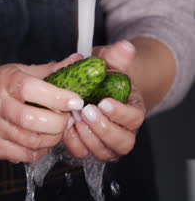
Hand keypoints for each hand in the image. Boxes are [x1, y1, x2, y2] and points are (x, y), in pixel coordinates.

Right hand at [0, 54, 84, 162]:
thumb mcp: (16, 71)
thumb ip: (48, 71)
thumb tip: (77, 61)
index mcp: (6, 83)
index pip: (34, 90)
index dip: (59, 98)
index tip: (75, 101)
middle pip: (34, 120)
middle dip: (59, 123)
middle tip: (66, 119)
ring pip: (32, 141)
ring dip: (52, 138)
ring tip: (56, 130)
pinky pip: (24, 155)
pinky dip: (39, 151)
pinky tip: (40, 141)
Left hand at [64, 40, 146, 160]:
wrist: (90, 90)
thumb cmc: (102, 79)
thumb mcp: (108, 64)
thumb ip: (116, 57)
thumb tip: (124, 47)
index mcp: (133, 111)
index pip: (134, 118)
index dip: (120, 113)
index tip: (104, 102)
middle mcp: (123, 131)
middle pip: (122, 142)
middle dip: (103, 129)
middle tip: (86, 112)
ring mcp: (106, 142)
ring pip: (103, 151)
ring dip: (87, 137)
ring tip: (74, 119)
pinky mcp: (88, 147)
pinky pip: (83, 153)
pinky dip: (73, 143)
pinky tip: (65, 128)